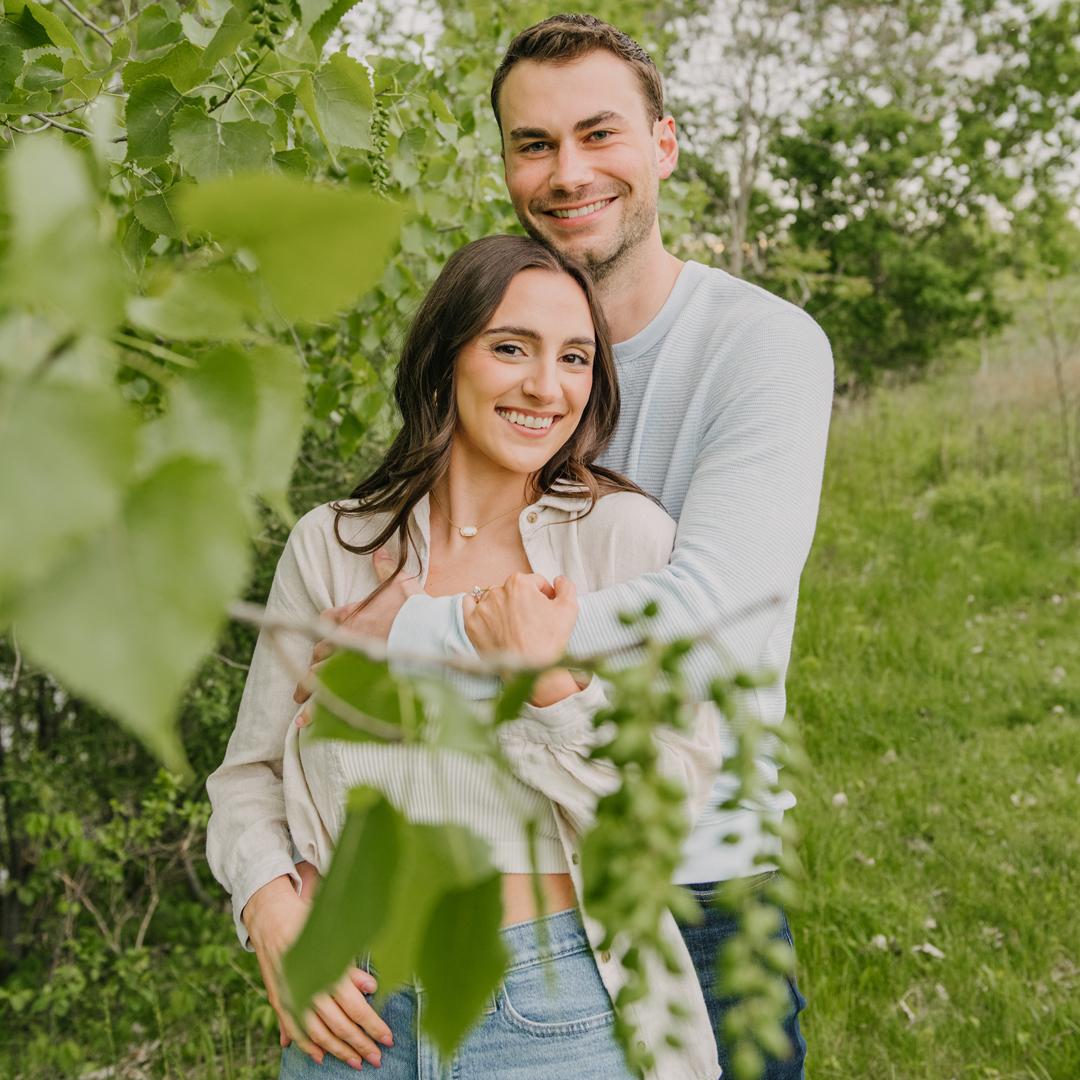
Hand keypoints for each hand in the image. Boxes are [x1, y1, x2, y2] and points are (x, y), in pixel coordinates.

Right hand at [242, 875, 392, 1068]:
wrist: (271, 916)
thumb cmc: (309, 922)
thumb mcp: (334, 937)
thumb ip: (351, 966)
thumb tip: (372, 988)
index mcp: (327, 969)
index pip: (356, 1007)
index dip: (373, 1026)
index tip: (388, 1038)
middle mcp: (309, 985)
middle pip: (340, 1025)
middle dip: (360, 1044)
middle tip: (377, 1058)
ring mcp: (292, 995)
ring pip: (319, 1033)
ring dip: (338, 1050)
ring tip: (355, 1061)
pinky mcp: (279, 998)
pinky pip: (295, 1028)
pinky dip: (308, 1045)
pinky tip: (320, 1056)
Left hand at [294, 546, 419, 725]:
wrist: (431, 634)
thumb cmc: (417, 610)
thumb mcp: (401, 584)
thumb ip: (386, 569)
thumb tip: (380, 551)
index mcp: (353, 616)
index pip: (326, 621)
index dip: (322, 630)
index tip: (321, 641)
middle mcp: (346, 640)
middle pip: (319, 653)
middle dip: (311, 665)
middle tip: (306, 676)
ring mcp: (350, 663)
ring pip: (318, 678)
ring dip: (306, 690)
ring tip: (299, 702)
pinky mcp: (357, 685)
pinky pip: (329, 702)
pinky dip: (315, 714)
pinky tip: (303, 723)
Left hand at [464, 572, 577, 668]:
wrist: (529, 671)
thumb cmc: (548, 641)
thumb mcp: (569, 609)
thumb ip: (566, 587)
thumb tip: (558, 581)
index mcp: (520, 583)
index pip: (535, 582)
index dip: (545, 595)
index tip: (547, 609)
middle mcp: (497, 591)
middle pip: (514, 589)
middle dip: (524, 601)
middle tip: (532, 620)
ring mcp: (482, 608)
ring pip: (493, 597)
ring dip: (503, 605)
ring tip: (513, 625)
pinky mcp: (471, 624)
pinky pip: (469, 604)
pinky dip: (477, 606)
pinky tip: (487, 614)